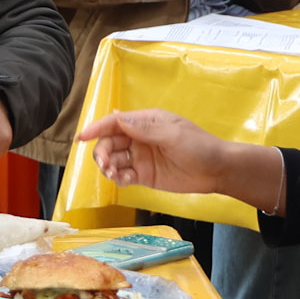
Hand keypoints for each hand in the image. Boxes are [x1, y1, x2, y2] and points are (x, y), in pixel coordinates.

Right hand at [83, 108, 266, 203]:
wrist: (217, 170)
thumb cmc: (199, 146)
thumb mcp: (172, 134)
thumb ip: (144, 129)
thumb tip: (118, 118)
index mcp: (146, 121)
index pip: (115, 122)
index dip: (96, 128)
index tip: (81, 137)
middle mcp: (140, 138)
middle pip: (110, 143)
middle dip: (102, 152)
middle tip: (106, 165)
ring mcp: (141, 157)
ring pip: (114, 160)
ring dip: (108, 166)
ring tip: (113, 174)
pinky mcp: (145, 175)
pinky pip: (124, 175)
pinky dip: (118, 178)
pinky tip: (123, 180)